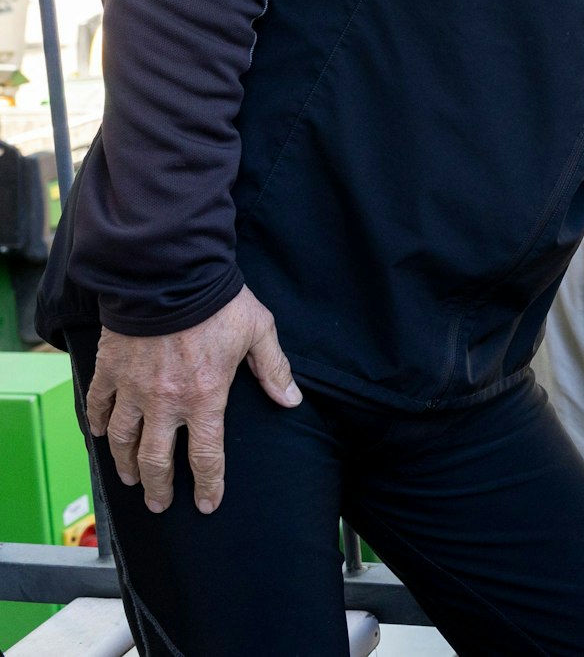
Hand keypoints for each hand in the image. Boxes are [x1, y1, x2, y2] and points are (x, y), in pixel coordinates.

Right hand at [85, 285, 300, 513]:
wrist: (168, 273)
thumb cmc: (217, 301)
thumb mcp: (258, 331)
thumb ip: (273, 370)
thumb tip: (292, 400)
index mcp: (205, 397)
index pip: (206, 456)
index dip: (208, 484)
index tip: (207, 503)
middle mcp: (165, 402)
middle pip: (156, 460)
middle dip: (159, 488)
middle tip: (160, 503)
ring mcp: (132, 389)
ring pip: (122, 441)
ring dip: (125, 465)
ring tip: (131, 481)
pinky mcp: (108, 371)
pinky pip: (97, 406)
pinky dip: (97, 425)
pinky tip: (101, 436)